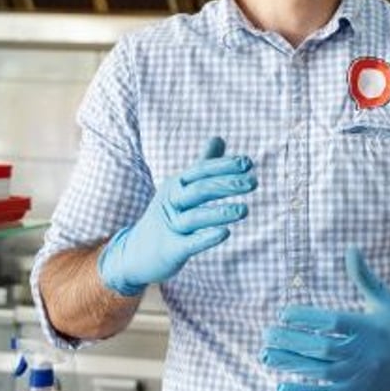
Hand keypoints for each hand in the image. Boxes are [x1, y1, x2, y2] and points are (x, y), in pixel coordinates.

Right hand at [98, 137, 255, 295]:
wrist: (136, 253)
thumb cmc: (167, 216)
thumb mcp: (181, 187)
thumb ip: (202, 164)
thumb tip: (219, 137)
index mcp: (175, 185)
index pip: (201, 170)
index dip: (224, 165)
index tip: (248, 162)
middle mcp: (171, 202)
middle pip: (199, 190)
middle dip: (226, 184)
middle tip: (253, 182)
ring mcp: (170, 226)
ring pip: (195, 217)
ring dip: (220, 213)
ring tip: (244, 211)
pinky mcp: (170, 249)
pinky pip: (190, 243)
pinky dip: (207, 238)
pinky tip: (225, 233)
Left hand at [260, 246, 389, 390]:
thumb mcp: (383, 299)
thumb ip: (363, 276)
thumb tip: (351, 248)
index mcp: (368, 328)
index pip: (333, 322)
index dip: (307, 318)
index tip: (284, 312)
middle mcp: (364, 352)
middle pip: (322, 348)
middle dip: (291, 341)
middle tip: (267, 334)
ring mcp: (359, 375)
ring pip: (320, 371)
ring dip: (291, 364)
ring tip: (267, 354)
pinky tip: (281, 386)